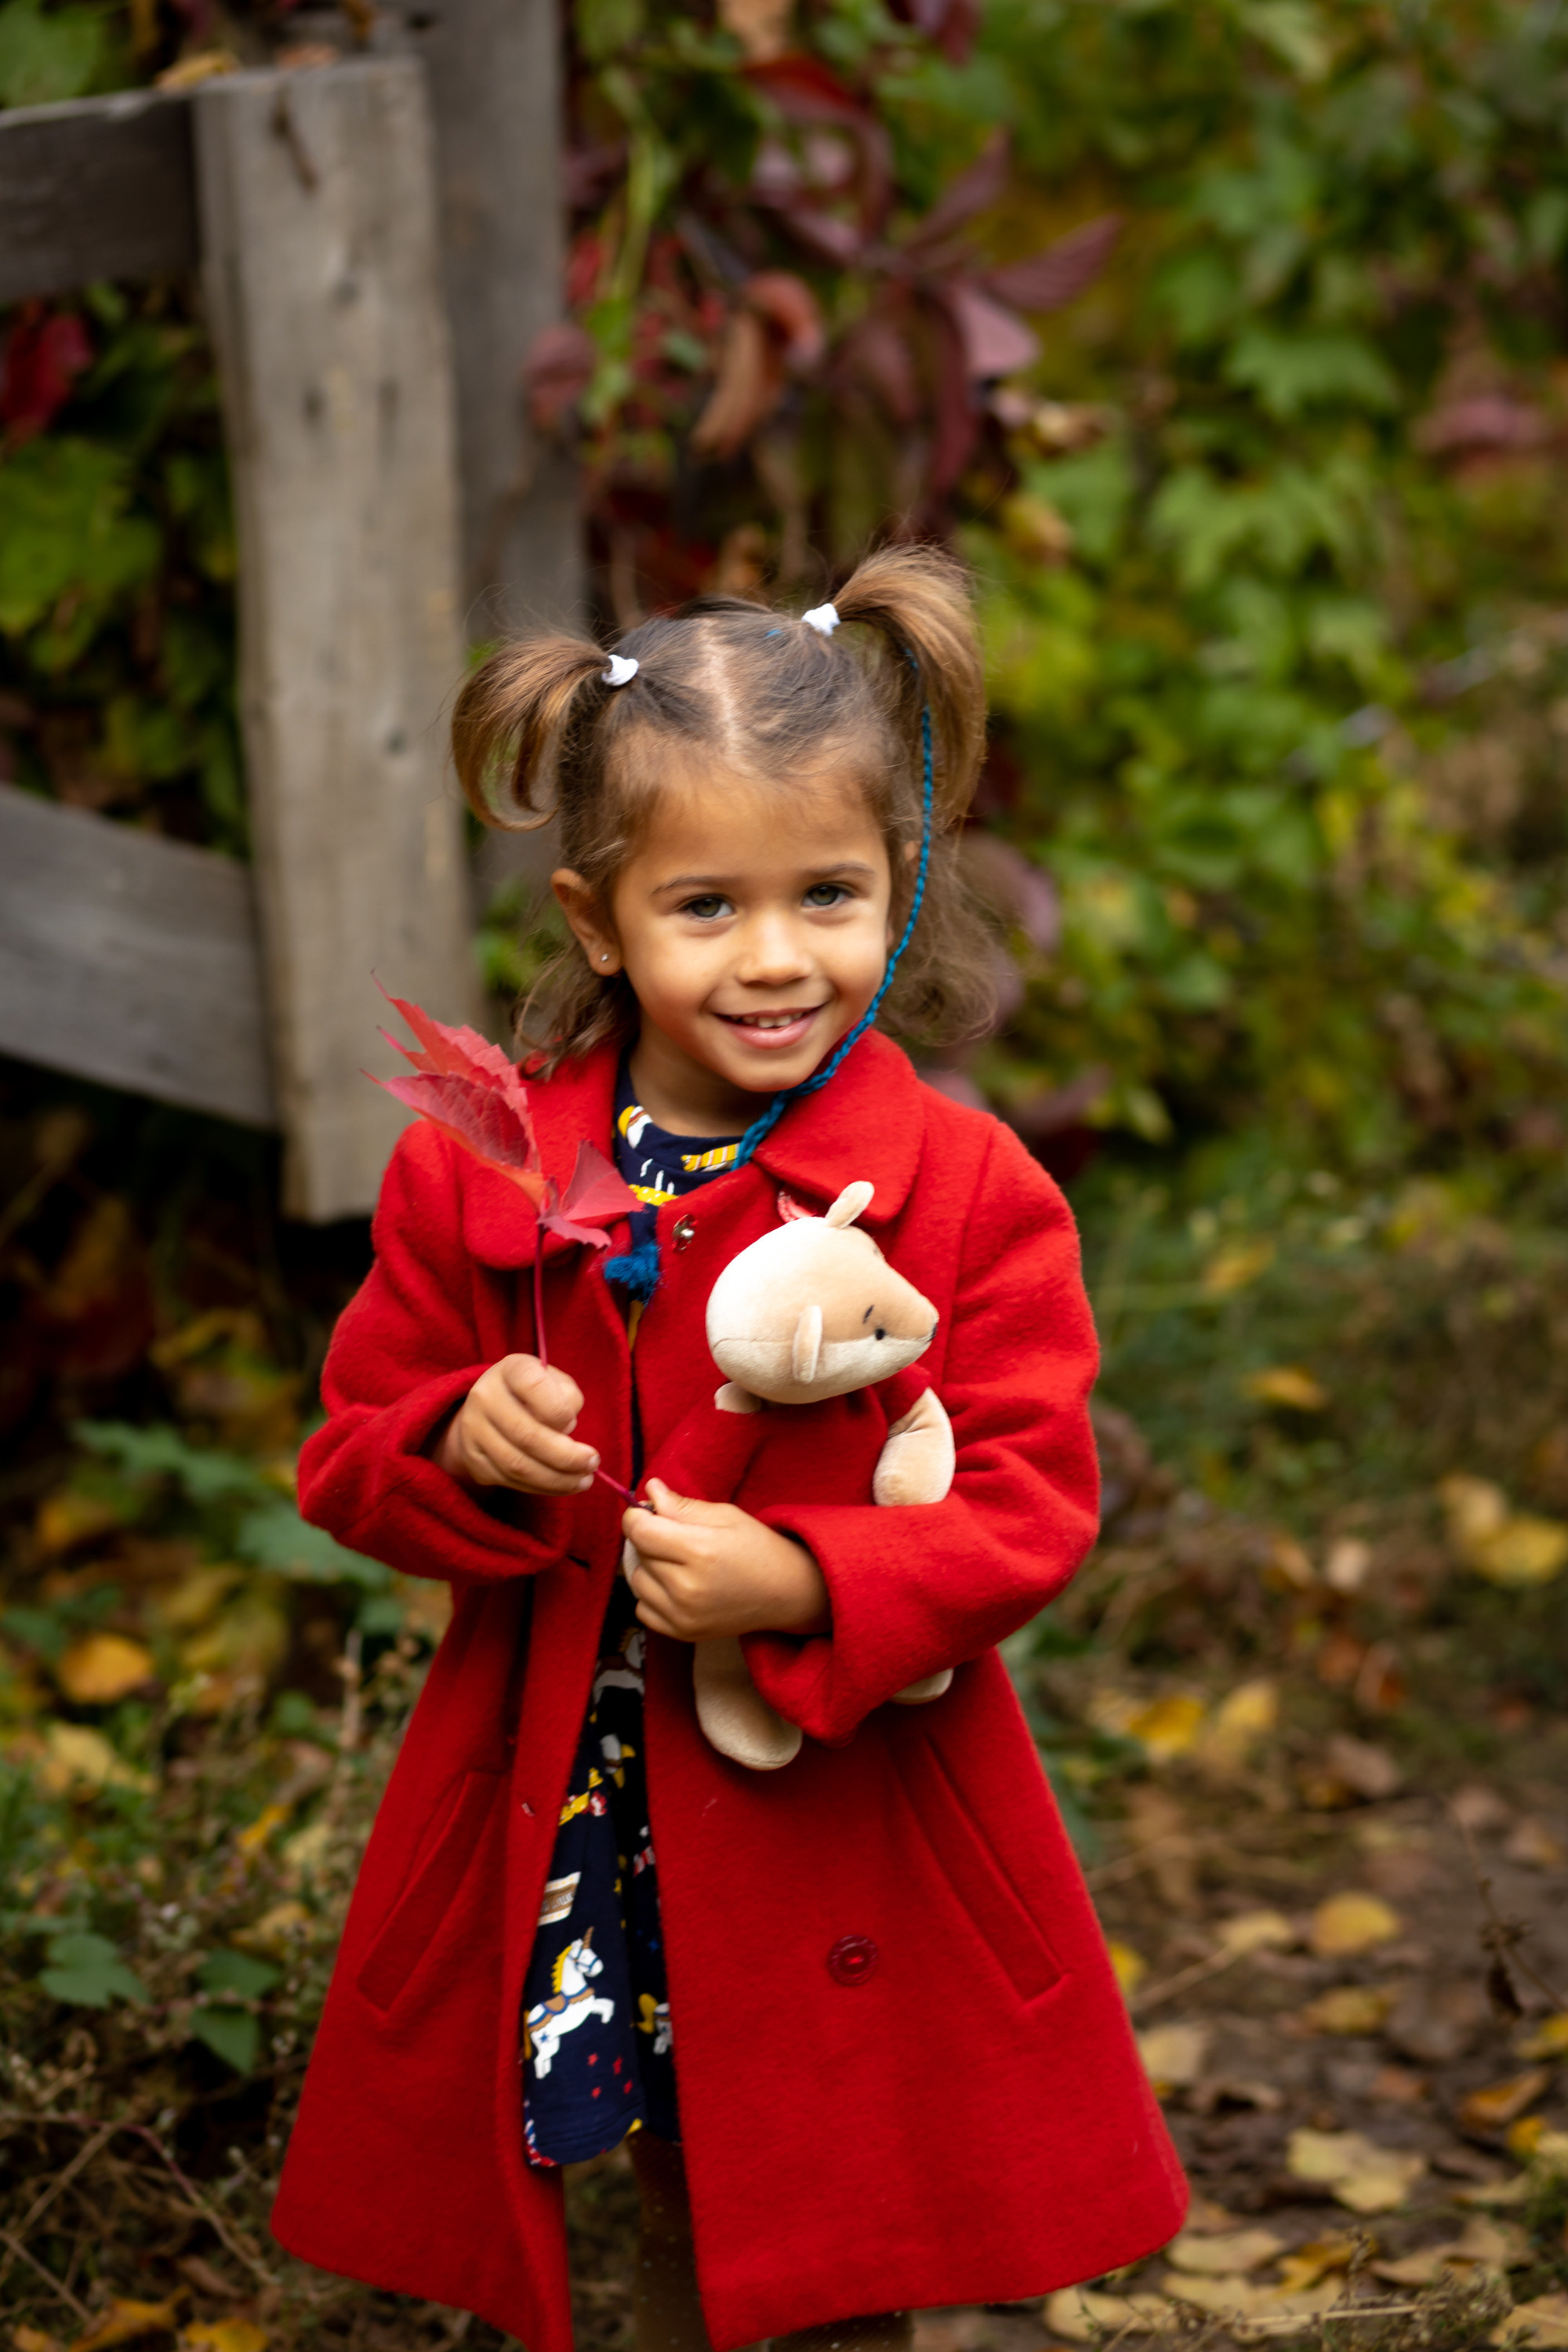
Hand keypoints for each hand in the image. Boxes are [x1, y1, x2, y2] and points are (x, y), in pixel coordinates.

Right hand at [434, 1354, 596, 1494]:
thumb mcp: (556, 1382)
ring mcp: (474, 1429)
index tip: (573, 1423)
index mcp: (511, 1369)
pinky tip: (563, 1485)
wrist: (490, 1408)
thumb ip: (568, 1397)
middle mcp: (485, 1396)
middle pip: (526, 1435)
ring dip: (557, 1479)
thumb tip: (567, 1429)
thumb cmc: (536, 1393)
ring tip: (584, 1480)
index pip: (533, 1386)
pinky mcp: (474, 1458)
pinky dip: (542, 1487)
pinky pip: (510, 1481)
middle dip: (567, 1457)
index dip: (558, 1410)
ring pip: (518, 1465)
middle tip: (593, 1463)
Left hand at [621, 1479, 829, 1640]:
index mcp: (699, 1551)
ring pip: (636, 1582)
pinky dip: (651, 1595)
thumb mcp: (725, 1516)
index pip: (640, 1531)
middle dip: (647, 1539)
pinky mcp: (682, 1633)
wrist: (785, 1593)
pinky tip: (673, 1586)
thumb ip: (682, 1506)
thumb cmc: (757, 1548)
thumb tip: (649, 1491)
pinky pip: (643, 1610)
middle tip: (670, 1534)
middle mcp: (686, 1588)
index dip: (635, 1517)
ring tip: (674, 1561)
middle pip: (638, 1555)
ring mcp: (683, 1615)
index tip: (644, 1512)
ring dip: (647, 1567)